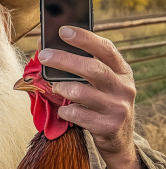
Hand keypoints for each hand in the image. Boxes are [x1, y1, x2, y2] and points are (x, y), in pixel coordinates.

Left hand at [38, 26, 152, 168]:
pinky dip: (65, 110)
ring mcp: (117, 108)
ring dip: (62, 87)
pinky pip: (78, 114)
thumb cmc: (102, 101)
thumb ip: (83, 65)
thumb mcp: (102, 81)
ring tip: (55, 86)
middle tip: (44, 55)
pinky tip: (64, 110)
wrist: (119, 138)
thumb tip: (46, 45)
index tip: (63, 30)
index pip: (105, 48)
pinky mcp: (108, 127)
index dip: (84, 38)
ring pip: (82, 92)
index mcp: (122, 70)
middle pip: (93, 68)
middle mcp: (124, 87)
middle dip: (65, 59)